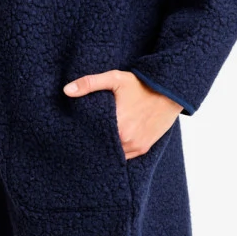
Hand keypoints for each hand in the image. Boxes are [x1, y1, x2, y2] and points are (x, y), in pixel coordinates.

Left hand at [62, 69, 182, 159]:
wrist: (170, 92)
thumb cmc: (141, 85)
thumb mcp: (115, 79)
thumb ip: (89, 83)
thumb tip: (66, 91)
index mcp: (117, 126)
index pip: (92, 138)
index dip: (84, 136)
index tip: (76, 133)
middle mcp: (126, 140)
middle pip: (102, 148)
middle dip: (93, 144)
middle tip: (84, 139)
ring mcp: (136, 146)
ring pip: (113, 155)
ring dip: (105, 150)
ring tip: (96, 142)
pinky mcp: (143, 148)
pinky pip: (125, 156)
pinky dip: (117, 152)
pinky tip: (109, 145)